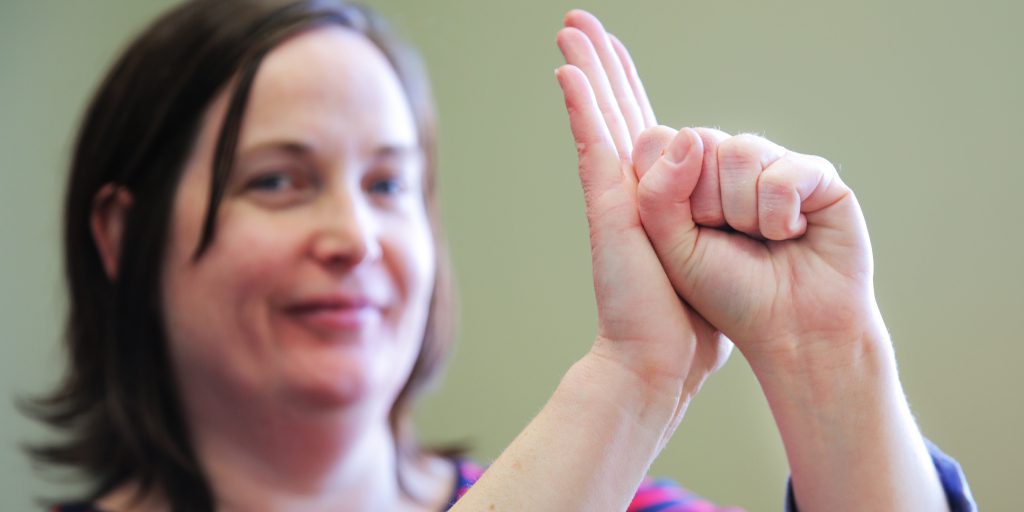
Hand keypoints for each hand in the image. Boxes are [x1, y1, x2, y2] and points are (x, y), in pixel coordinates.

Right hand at [555, 10, 729, 429]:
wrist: (661, 358)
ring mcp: (614, 197)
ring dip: (585, 69)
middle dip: (599, 63)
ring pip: (598, 118)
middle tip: (578, 22)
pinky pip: (594, 147)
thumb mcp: (711, 258)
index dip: (626, 87)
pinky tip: (569, 74)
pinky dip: (581, 109)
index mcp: (655, 198)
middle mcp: (629, 189)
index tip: (614, 53)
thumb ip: (710, 221)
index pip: (641, 127)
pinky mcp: (609, 210)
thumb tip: (722, 200)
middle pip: (614, 110)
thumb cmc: (687, 320)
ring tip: (570, 28)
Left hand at [634, 125, 882, 369]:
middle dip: (707, 204)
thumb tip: (689, 136)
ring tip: (762, 240)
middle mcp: (729, 165)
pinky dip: (781, 216)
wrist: (791, 333)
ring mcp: (773, 165)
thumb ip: (656, 194)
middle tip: (728, 240)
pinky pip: (785, 172)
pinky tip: (793, 236)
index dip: (667, 189)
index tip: (687, 231)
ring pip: (741, 151)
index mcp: (688, 178)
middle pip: (701, 142)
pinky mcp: (816, 175)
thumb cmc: (727, 294)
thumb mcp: (671, 249)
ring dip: (745, 212)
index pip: (660, 142)